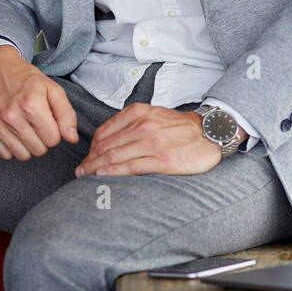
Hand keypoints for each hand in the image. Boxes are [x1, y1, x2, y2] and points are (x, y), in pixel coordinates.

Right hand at [0, 46, 78, 159]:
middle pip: (39, 150)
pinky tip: (12, 131)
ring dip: (27, 145)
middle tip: (36, 122)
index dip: (54, 130)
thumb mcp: (53, 89)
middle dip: (42, 138)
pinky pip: (5, 155)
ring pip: (23, 156)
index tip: (48, 119)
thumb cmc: (26, 80)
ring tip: (25, 127)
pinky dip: (11, 147)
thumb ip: (67, 114)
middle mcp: (11, 116)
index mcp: (31, 104)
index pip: (53, 140)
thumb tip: (72, 139)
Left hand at [74, 103, 224, 177]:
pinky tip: (103, 176)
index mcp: (139, 113)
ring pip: (115, 156)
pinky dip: (113, 172)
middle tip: (80, 172)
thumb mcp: (153, 115)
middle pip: (106, 145)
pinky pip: (132, 167)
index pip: (105, 132)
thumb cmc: (180, 127)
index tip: (86, 159)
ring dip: (96, 168)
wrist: (211, 133)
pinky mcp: (162, 159)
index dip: (91, 148)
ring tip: (86, 177)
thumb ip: (131, 124)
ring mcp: (152, 142)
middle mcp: (143, 125)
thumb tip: (107, 141)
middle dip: (89, 160)